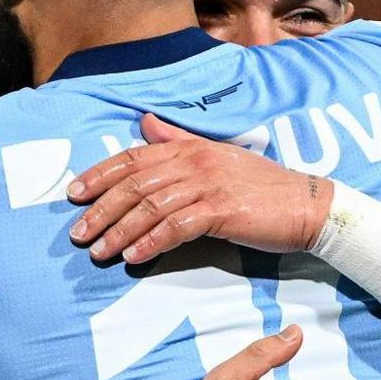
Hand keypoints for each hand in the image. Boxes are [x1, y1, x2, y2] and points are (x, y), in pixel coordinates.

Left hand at [68, 115, 327, 267]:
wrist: (307, 205)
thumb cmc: (260, 187)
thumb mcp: (216, 157)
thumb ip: (178, 142)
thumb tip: (145, 123)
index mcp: (190, 148)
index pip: (133, 157)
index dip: (100, 175)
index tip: (74, 194)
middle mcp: (195, 161)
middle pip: (135, 184)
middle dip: (101, 210)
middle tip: (78, 233)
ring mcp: (209, 184)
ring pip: (151, 207)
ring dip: (120, 231)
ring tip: (99, 252)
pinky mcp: (222, 210)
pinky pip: (176, 226)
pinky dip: (152, 242)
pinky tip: (134, 256)